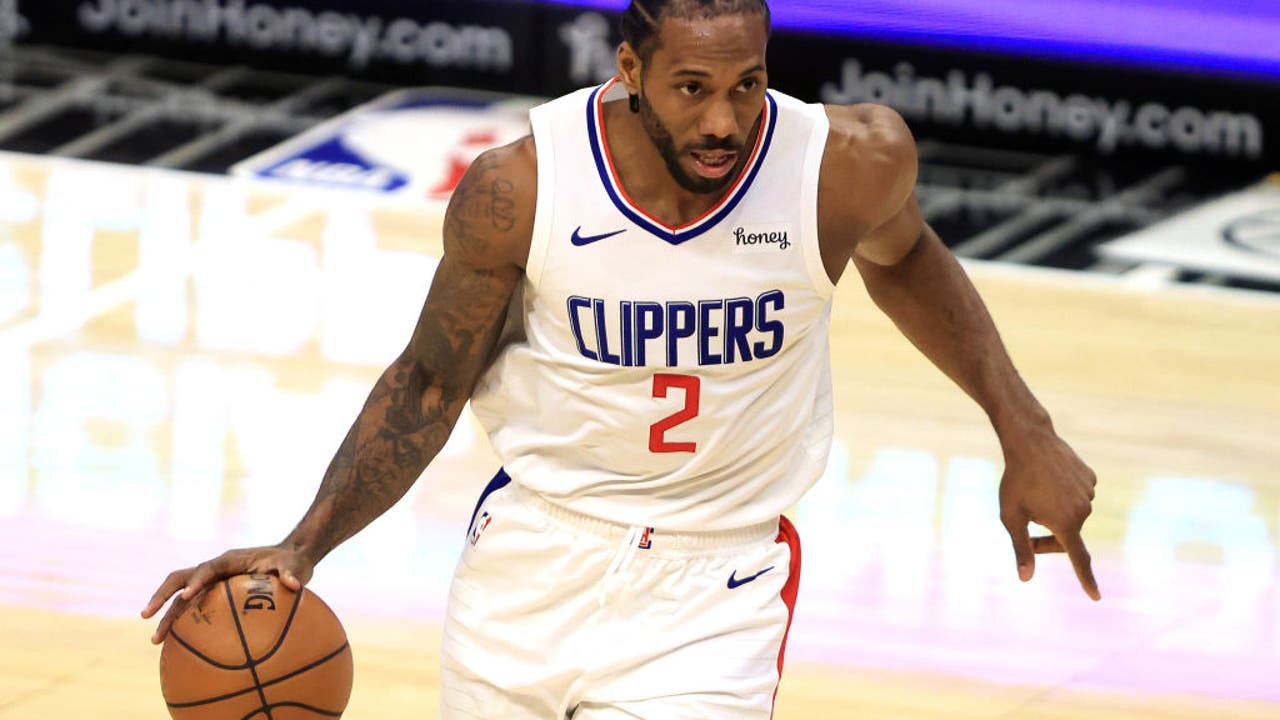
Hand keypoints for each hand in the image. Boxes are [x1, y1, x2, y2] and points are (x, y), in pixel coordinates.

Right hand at [141, 545, 314, 643]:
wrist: (289, 559)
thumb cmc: (291, 562)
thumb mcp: (295, 565)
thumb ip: (291, 573)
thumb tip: (294, 584)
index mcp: (230, 560)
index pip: (208, 568)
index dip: (197, 580)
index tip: (188, 596)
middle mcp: (215, 569)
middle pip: (180, 579)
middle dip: (162, 596)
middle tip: (146, 615)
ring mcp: (212, 582)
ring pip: (181, 597)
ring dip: (166, 616)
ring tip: (156, 641)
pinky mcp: (214, 594)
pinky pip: (193, 609)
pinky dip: (182, 624)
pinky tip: (176, 647)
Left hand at [998, 426, 1099, 600]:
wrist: (1030, 441)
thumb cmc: (1015, 480)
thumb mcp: (1011, 516)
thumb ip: (1021, 548)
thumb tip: (1026, 578)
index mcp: (1066, 523)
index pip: (1078, 558)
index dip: (1086, 580)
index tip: (1095, 596)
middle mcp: (1084, 510)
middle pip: (1068, 536)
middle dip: (1049, 538)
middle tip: (1026, 529)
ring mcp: (1089, 493)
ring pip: (1072, 515)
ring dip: (1055, 513)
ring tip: (1036, 494)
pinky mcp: (1090, 478)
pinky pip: (1077, 495)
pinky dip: (1064, 495)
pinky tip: (1048, 480)